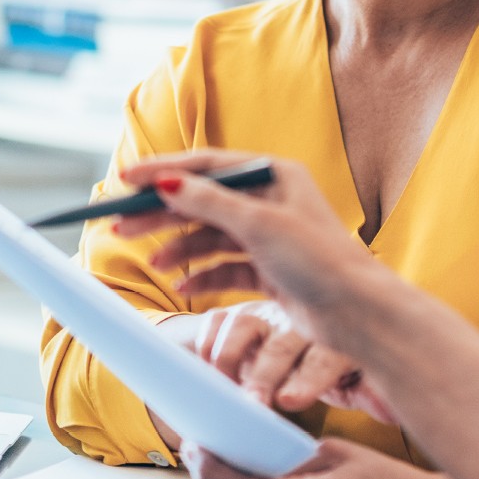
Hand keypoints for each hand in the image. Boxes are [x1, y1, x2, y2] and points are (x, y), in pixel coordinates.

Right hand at [114, 150, 393, 355]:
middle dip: (162, 214)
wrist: (358, 313)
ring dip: (180, 248)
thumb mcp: (259, 225)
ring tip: (155, 263)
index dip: (164, 171)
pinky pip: (225, 267)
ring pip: (211, 236)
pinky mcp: (270, 270)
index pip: (208, 165)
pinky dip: (203, 275)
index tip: (125, 180)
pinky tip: (183, 287)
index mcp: (275, 175)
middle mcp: (272, 200)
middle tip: (120, 226)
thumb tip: (167, 181)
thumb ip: (209, 203)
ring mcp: (270, 236)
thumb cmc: (319, 260)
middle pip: (204, 201)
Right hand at [199, 300, 395, 422]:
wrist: (310, 330)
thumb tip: (395, 411)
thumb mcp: (358, 381)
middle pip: (281, 344)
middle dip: (263, 375)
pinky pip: (218, 320)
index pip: (326, 355)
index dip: (308, 378)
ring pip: (244, 324)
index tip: (289, 402)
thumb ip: (372, 392)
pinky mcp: (240, 314)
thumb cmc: (336, 364)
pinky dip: (206, 340)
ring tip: (216, 386)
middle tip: (250, 405)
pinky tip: (198, 365)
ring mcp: (269, 314)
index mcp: (336, 337)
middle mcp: (302, 320)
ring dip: (228, 356)